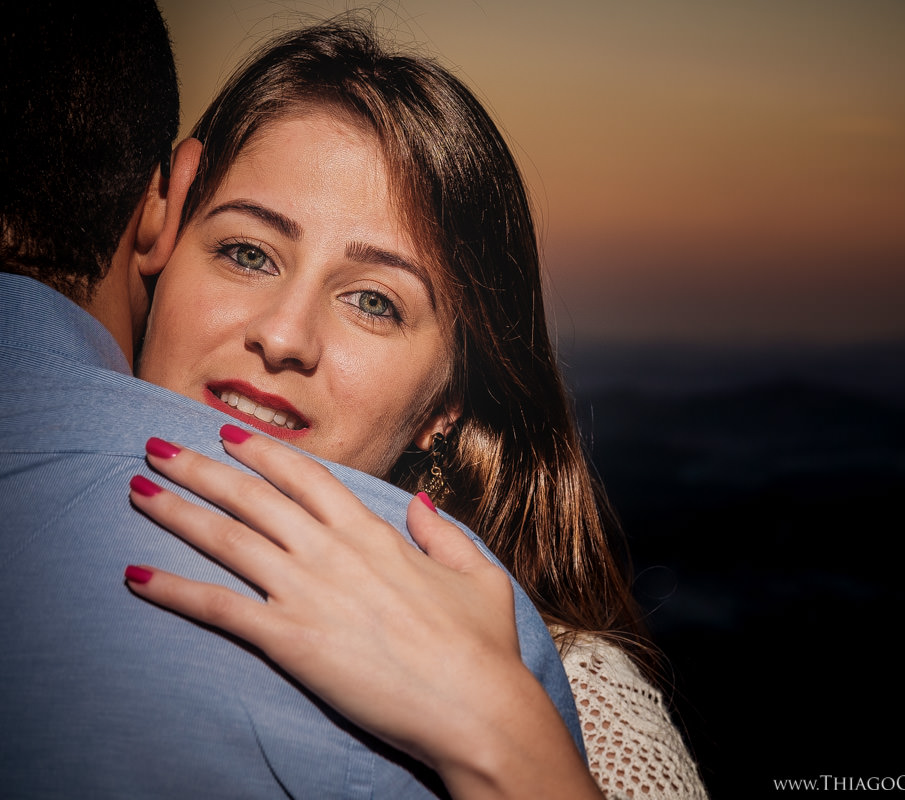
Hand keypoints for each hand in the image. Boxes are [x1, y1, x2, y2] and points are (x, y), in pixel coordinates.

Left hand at [125, 424, 600, 799]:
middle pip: (253, 497)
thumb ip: (444, 533)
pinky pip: (218, 608)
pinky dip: (173, 590)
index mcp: (374, 533)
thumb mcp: (478, 574)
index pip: (307, 478)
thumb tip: (422, 502)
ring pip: (227, 540)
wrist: (473, 703)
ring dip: (176, 513)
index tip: (230, 436)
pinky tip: (135, 577)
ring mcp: (306, 593)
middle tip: (158, 447)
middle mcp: (332, 552)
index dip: (263, 453)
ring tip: (137, 491)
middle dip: (200, 468)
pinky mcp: (288, 639)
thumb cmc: (482, 645)